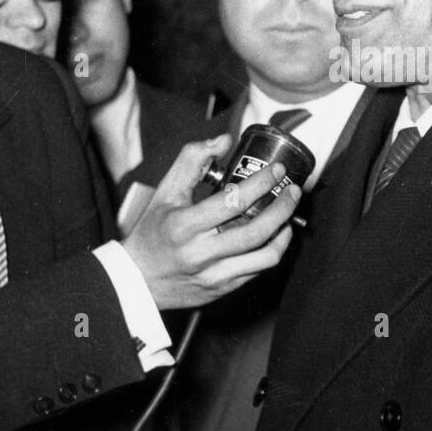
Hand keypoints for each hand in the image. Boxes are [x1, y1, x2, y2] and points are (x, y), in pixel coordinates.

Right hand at [121, 135, 298, 309]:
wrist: (139, 281)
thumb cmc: (152, 233)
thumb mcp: (165, 192)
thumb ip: (192, 160)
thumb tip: (224, 140)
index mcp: (184, 226)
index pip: (232, 201)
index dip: (260, 183)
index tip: (276, 170)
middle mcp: (201, 253)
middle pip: (255, 231)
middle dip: (282, 208)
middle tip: (292, 191)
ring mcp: (214, 275)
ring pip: (264, 256)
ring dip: (284, 232)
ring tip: (289, 214)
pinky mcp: (223, 289)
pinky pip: (258, 270)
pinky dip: (273, 250)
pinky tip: (276, 236)